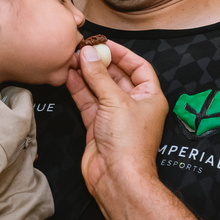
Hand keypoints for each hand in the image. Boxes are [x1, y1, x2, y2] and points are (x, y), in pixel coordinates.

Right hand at [67, 41, 167, 195]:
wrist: (117, 177)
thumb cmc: (128, 142)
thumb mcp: (115, 101)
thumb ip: (99, 76)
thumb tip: (88, 54)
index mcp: (150, 97)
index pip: (138, 67)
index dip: (122, 53)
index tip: (104, 43)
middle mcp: (134, 105)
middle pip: (117, 76)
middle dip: (100, 63)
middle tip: (83, 49)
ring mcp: (115, 116)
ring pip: (100, 89)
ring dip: (87, 74)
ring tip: (72, 59)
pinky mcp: (98, 127)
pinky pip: (88, 102)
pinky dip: (79, 90)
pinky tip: (69, 76)